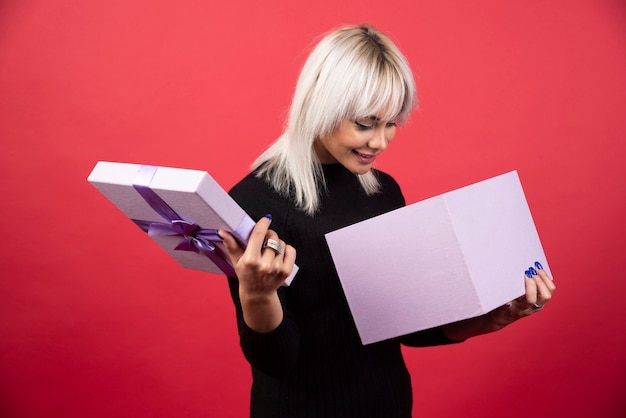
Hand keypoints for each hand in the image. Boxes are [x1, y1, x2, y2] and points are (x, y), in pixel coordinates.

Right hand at [218, 215, 295, 331]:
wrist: (258, 294)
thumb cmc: (246, 275)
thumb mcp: (236, 261)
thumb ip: (231, 245)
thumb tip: (222, 232)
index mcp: (250, 260)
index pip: (259, 235)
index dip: (263, 223)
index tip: (266, 218)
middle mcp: (264, 265)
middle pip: (272, 237)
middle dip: (269, 234)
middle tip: (265, 239)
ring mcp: (276, 268)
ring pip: (281, 243)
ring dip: (277, 243)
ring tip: (270, 250)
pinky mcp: (286, 271)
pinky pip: (291, 250)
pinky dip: (286, 249)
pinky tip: (278, 254)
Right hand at [443, 261, 555, 340]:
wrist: (496, 319)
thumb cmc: (489, 305)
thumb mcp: (489, 299)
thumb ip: (493, 289)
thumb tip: (486, 269)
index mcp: (516, 309)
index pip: (530, 299)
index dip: (530, 286)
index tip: (523, 274)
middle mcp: (528, 309)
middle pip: (544, 296)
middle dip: (539, 281)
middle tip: (529, 270)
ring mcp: (534, 306)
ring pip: (549, 293)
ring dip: (544, 280)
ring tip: (535, 269)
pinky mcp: (537, 301)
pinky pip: (548, 290)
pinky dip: (545, 280)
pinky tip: (537, 271)